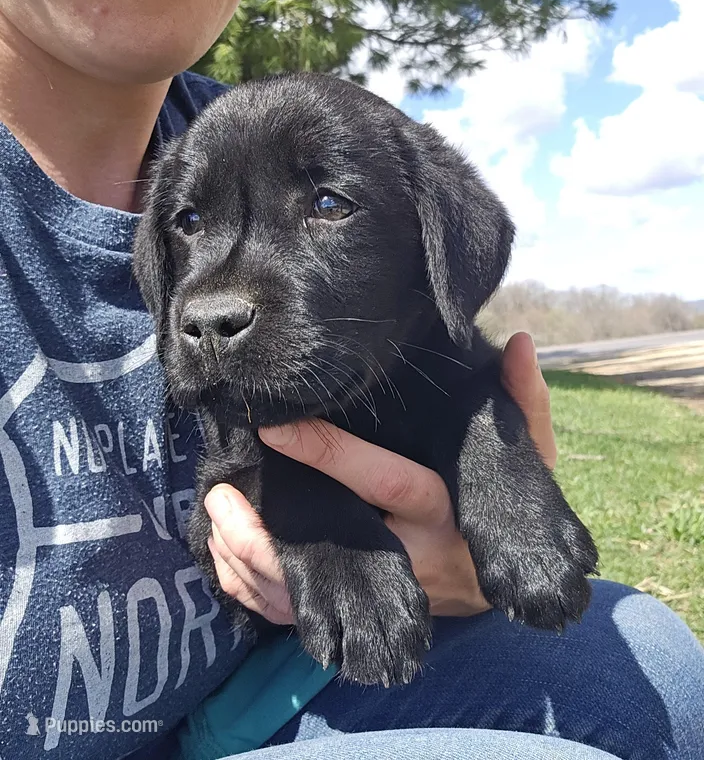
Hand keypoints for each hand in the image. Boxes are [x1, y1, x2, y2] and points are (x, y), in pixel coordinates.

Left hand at [204, 331, 555, 622]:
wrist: (494, 583)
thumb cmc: (499, 508)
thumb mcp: (523, 457)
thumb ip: (523, 400)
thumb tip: (522, 342)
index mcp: (440, 509)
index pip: (381, 479)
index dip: (327, 453)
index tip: (277, 425)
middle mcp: (409, 558)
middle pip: (335, 545)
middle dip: (273, 526)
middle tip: (221, 488)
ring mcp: (383, 593)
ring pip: (309, 591)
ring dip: (255, 559)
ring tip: (216, 514)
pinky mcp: (360, 610)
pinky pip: (300, 615)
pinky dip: (258, 590)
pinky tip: (226, 556)